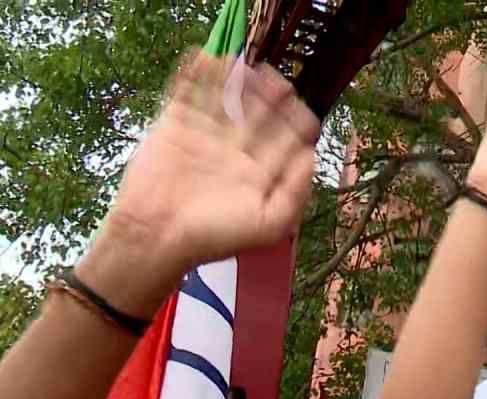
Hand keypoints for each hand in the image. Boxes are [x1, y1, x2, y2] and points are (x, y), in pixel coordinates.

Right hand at [85, 51, 319, 314]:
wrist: (156, 236)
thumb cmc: (216, 236)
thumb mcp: (270, 224)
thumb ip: (296, 192)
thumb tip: (311, 155)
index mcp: (265, 168)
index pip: (290, 132)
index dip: (296, 115)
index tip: (293, 103)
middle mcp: (240, 148)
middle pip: (262, 108)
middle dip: (270, 90)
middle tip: (269, 76)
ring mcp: (208, 134)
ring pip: (227, 96)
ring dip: (234, 77)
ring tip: (238, 64)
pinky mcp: (176, 125)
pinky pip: (188, 93)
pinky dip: (194, 73)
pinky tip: (204, 57)